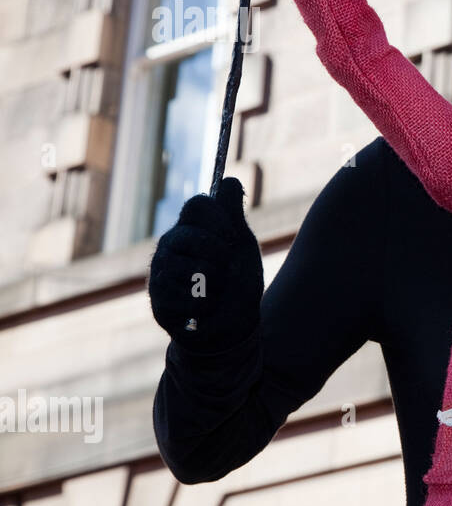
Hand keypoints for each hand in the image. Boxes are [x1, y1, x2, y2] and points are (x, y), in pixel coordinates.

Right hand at [148, 177, 264, 353]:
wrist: (233, 325)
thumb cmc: (237, 282)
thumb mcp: (242, 246)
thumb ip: (233, 215)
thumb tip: (230, 180)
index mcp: (194, 228)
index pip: (198, 204)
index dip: (218, 217)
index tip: (233, 236)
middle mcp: (172, 244)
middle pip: (191, 235)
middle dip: (218, 256)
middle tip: (226, 271)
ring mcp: (162, 269)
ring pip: (188, 267)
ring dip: (214, 284)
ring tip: (215, 291)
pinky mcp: (157, 296)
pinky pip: (182, 293)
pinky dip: (203, 303)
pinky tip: (203, 307)